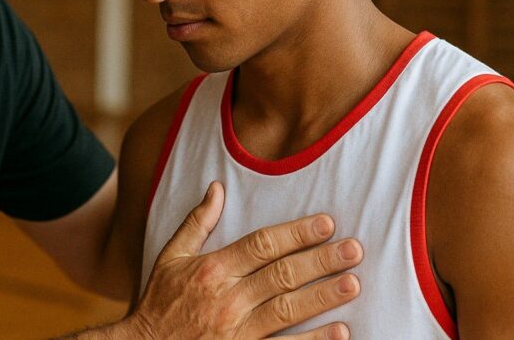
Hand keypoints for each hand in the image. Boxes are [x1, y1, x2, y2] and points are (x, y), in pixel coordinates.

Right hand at [126, 182, 361, 338]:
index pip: (262, 245)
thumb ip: (198, 223)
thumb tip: (217, 188)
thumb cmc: (160, 302)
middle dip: (320, 261)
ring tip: (353, 284)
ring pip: (287, 310)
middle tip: (354, 250)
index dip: (296, 233)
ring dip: (323, 297)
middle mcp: (227, 299)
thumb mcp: (171, 256)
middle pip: (282, 275)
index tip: (326, 224)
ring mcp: (236, 332)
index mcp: (212, 270)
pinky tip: (339, 332)